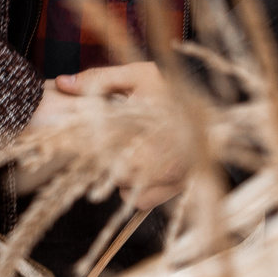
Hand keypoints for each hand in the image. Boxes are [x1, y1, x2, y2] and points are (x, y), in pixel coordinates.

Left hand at [63, 61, 191, 208]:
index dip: (90, 147)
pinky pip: (142, 201)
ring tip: (124, 155)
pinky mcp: (178, 188)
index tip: (86, 138)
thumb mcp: (137, 75)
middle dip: (104, 161)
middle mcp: (160, 160)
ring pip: (125, 190)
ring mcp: (171, 177)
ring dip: (119, 177)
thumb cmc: (172, 88)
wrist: (214, 108)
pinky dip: (135, 190)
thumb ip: (98, 79)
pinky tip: (137, 169)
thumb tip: (63, 82)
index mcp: (146, 130)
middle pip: (111, 174)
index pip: (101, 151)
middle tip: (107, 145)